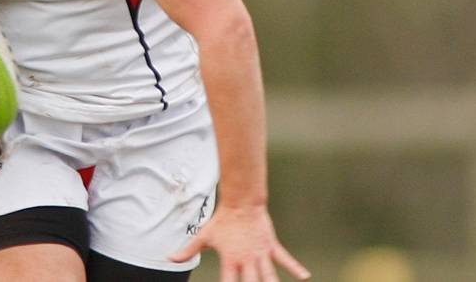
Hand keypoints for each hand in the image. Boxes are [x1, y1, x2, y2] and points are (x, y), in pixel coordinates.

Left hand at [169, 202, 309, 281]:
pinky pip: (284, 258)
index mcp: (230, 260)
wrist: (241, 202)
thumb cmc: (222, 221)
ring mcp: (260, 253)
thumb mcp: (204, 236)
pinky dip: (295, 267)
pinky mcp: (271, 245)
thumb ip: (188, 250)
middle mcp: (247, 259)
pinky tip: (305, 276)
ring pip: (269, 275)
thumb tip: (170, 257)